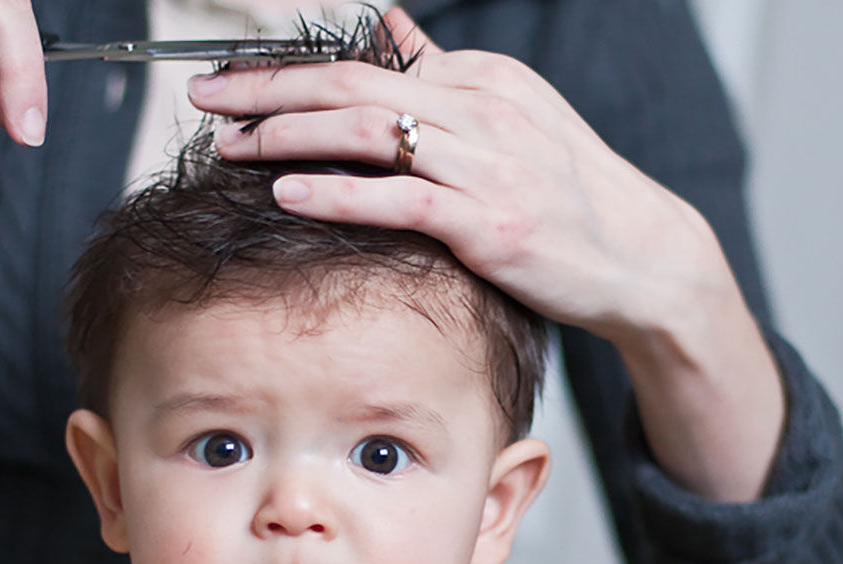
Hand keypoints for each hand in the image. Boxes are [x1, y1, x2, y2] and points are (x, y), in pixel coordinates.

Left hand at [188, 8, 783, 500]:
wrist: (639, 256)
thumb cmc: (569, 194)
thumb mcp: (512, 115)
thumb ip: (446, 76)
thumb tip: (393, 30)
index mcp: (482, 79)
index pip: (368, 61)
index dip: (290, 68)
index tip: (234, 81)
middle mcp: (482, 109)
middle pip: (353, 82)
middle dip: (267, 86)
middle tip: (203, 95)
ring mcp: (487, 165)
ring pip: (366, 131)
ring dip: (286, 134)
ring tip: (230, 144)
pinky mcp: (489, 221)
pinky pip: (397, 196)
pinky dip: (335, 193)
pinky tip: (287, 194)